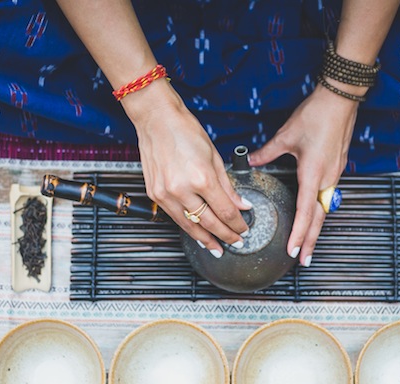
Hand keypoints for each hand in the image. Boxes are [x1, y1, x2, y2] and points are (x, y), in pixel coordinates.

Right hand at [123, 80, 249, 256]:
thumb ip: (228, 185)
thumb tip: (241, 204)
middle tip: (236, 243)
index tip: (244, 229)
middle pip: (209, 223)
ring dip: (205, 239)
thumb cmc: (185, 131)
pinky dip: (188, 228)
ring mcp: (166, 193)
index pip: (225, 211)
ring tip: (216, 248)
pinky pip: (175, 217)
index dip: (237, 224)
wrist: (156, 119)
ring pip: (189, 226)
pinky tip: (196, 233)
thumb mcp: (214, 156)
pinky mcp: (155, 194)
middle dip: (225, 236)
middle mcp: (182, 188)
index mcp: (202, 177)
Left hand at [249, 84, 358, 266]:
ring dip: (316, 229)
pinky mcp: (336, 169)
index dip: (298, 234)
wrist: (340, 100)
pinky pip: (327, 197)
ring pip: (324, 209)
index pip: (305, 212)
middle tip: (303, 260)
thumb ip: (266, 153)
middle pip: (318, 219)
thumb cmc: (316, 116)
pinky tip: (314, 218)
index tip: (292, 251)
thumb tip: (250, 161)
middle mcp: (326, 179)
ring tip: (308, 245)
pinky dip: (319, 212)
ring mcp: (334, 175)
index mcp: (312, 174)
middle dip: (310, 241)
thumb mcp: (286, 136)